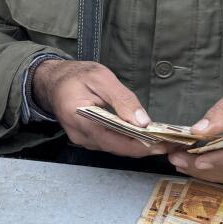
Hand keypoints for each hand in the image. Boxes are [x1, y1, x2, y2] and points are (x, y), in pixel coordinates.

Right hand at [32, 60, 170, 158]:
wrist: (52, 80)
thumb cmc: (76, 75)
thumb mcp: (102, 78)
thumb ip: (122, 99)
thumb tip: (143, 122)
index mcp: (81, 119)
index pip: (116, 141)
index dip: (142, 146)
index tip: (165, 144)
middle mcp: (81, 136)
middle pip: (118, 148)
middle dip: (145, 147)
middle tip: (170, 142)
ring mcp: (82, 140)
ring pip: (115, 147)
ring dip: (137, 144)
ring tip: (161, 138)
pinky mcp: (86, 139)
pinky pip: (110, 143)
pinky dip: (127, 140)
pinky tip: (141, 134)